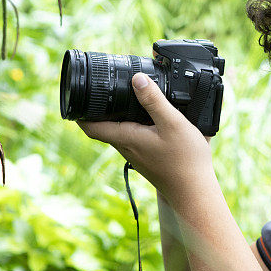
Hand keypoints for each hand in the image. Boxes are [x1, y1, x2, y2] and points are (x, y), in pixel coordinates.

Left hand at [77, 72, 214, 200]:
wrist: (194, 191)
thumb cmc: (184, 160)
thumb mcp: (172, 123)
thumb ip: (154, 101)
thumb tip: (137, 79)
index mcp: (126, 138)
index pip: (91, 127)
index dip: (79, 113)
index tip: (75, 98)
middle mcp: (127, 148)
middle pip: (103, 128)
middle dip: (98, 110)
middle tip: (99, 91)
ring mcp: (136, 156)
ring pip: (118, 134)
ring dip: (115, 118)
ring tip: (121, 100)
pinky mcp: (147, 160)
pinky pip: (132, 140)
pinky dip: (131, 127)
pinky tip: (146, 120)